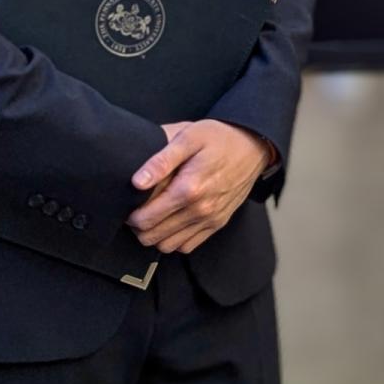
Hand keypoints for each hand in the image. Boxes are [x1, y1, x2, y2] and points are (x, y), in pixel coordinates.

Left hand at [126, 119, 275, 253]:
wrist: (254, 145)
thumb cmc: (220, 138)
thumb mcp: (188, 137)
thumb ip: (161, 160)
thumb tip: (137, 182)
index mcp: (189, 189)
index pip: (145, 220)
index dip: (130, 215)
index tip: (129, 204)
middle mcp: (200, 210)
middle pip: (153, 237)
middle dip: (139, 227)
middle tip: (138, 210)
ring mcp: (210, 219)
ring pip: (169, 246)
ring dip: (155, 235)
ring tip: (153, 216)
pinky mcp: (218, 223)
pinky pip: (188, 245)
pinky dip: (175, 239)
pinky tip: (172, 221)